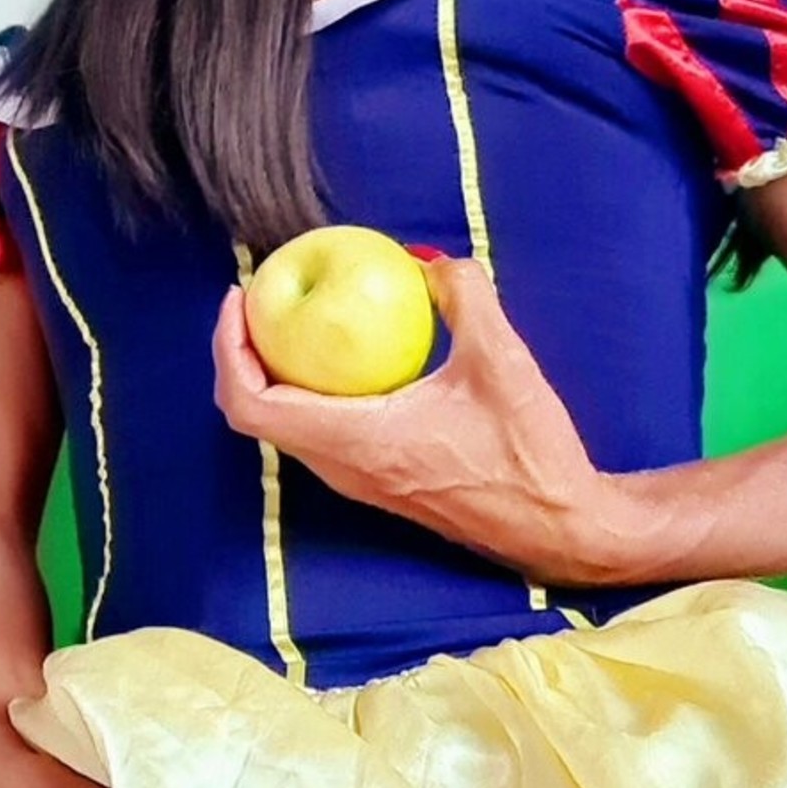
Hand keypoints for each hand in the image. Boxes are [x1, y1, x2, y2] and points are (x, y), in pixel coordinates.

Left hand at [213, 253, 630, 586]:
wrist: (557, 526)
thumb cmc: (529, 454)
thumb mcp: (501, 360)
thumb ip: (465, 296)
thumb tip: (430, 262)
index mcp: (356, 440)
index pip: (254, 404)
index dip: (229, 349)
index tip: (239, 299)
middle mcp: (344, 467)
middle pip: (255, 414)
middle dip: (240, 353)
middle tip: (257, 298)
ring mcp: (357, 480)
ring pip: (284, 427)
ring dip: (271, 373)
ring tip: (287, 318)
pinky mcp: (376, 482)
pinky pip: (316, 433)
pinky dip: (307, 392)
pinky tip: (342, 354)